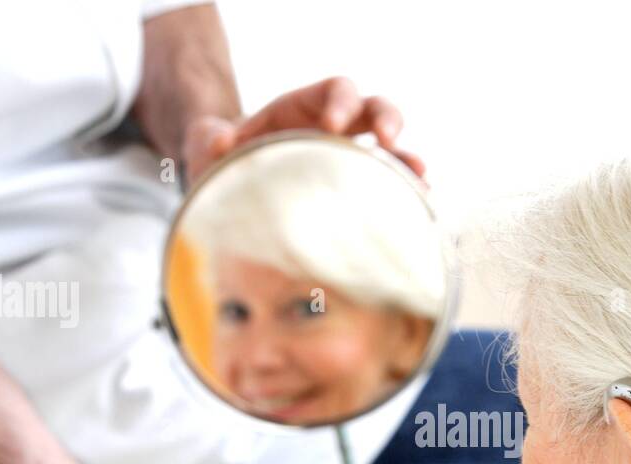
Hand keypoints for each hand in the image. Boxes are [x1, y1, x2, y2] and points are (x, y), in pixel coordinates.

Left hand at [182, 76, 424, 182]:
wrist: (236, 186)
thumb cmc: (228, 160)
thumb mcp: (213, 145)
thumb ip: (210, 138)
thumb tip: (222, 141)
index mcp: (306, 108)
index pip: (335, 90)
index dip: (340, 101)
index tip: (333, 124)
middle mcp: (337, 127)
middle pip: (375, 108)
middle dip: (386, 120)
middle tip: (387, 141)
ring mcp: (351, 157)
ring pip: (391, 148)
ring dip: (406, 159)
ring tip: (420, 177)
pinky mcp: (357, 187)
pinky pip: (388, 184)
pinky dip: (404, 192)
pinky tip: (416, 207)